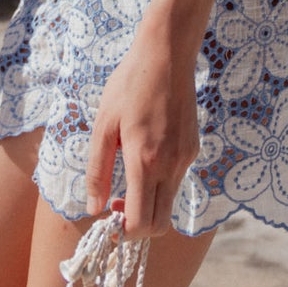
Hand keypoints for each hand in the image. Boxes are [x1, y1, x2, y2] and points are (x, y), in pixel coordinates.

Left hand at [83, 23, 199, 239]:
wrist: (168, 54)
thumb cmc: (129, 85)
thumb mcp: (104, 125)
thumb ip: (97, 171)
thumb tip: (94, 208)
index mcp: (145, 161)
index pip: (141, 221)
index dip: (124, 232)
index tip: (108, 220)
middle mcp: (171, 165)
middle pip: (160, 224)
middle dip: (137, 228)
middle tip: (116, 207)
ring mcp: (186, 158)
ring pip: (169, 203)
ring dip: (147, 205)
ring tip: (126, 179)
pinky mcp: (193, 149)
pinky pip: (175, 181)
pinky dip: (159, 185)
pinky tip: (145, 156)